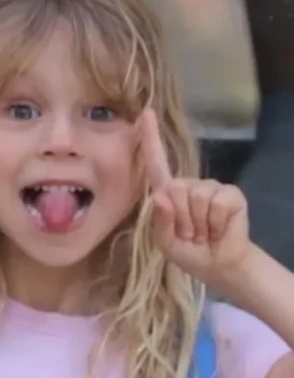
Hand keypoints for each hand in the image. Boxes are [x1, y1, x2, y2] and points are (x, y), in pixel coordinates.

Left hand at [140, 109, 250, 290]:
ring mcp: (210, 187)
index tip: (146, 113)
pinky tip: (217, 228)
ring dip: (198, 224)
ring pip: (196, 198)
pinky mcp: (230, 194)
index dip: (151, 139)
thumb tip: (161, 196)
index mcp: (168, 194)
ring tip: (202, 233)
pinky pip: (216, 204)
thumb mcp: (166, 243)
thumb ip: (160, 222)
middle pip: (175, 188)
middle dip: (180, 219)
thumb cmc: (188, 252)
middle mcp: (188, 184)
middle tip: (188, 234)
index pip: (157, 164)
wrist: (217, 264)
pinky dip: (215, 223)